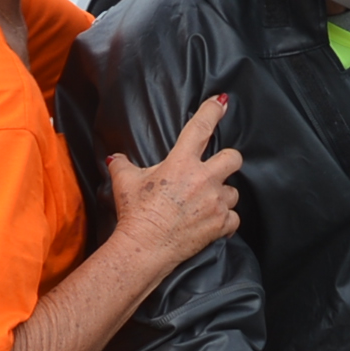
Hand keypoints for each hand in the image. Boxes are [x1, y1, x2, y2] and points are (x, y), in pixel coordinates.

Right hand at [108, 96, 240, 275]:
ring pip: (234, 191)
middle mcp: (203, 179)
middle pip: (233, 158)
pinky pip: (234, 218)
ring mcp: (214, 202)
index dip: (213, 110)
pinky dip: (226, 221)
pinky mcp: (220, 224)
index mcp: (181, 163)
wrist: (144, 248)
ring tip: (207, 202)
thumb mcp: (124, 183)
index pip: (201, 127)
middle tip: (217, 168)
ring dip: (224, 195)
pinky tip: (213, 222)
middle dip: (228, 160)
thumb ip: (122, 165)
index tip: (222, 102)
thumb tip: (115, 158)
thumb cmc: (135, 214)